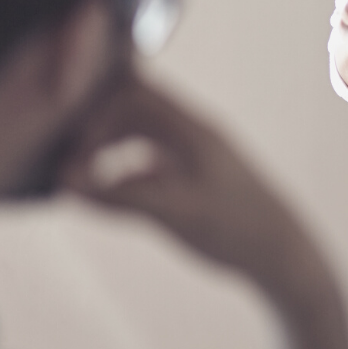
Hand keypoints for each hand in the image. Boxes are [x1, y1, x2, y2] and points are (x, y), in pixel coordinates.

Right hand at [60, 73, 324, 299]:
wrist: (282, 255)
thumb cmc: (235, 230)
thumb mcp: (174, 213)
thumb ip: (121, 197)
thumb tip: (65, 182)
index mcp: (193, 130)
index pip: (138, 93)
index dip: (100, 112)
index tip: (74, 151)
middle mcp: (194, 135)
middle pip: (135, 108)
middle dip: (98, 128)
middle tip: (67, 163)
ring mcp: (194, 155)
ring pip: (141, 133)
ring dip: (108, 148)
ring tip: (77, 178)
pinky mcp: (194, 178)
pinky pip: (149, 160)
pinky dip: (123, 170)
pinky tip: (105, 195)